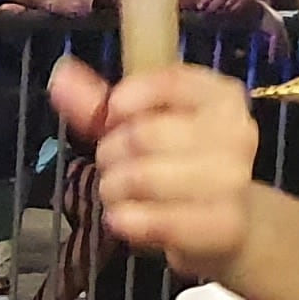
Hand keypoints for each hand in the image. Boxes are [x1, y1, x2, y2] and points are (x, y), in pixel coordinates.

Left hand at [50, 55, 263, 274]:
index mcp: (222, 96)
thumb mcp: (142, 126)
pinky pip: (152, 220)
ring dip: (114, 189)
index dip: (125, 100)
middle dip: (110, 153)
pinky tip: (126, 219)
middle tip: (111, 166)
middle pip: (144, 133)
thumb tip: (60, 75)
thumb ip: (100, 102)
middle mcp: (237, 133)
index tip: (111, 116)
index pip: (169, 81)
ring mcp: (233, 180)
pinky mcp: (223, 224)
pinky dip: (126, 220)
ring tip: (119, 194)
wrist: (226, 224)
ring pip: (142, 178)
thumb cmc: (178, 166)